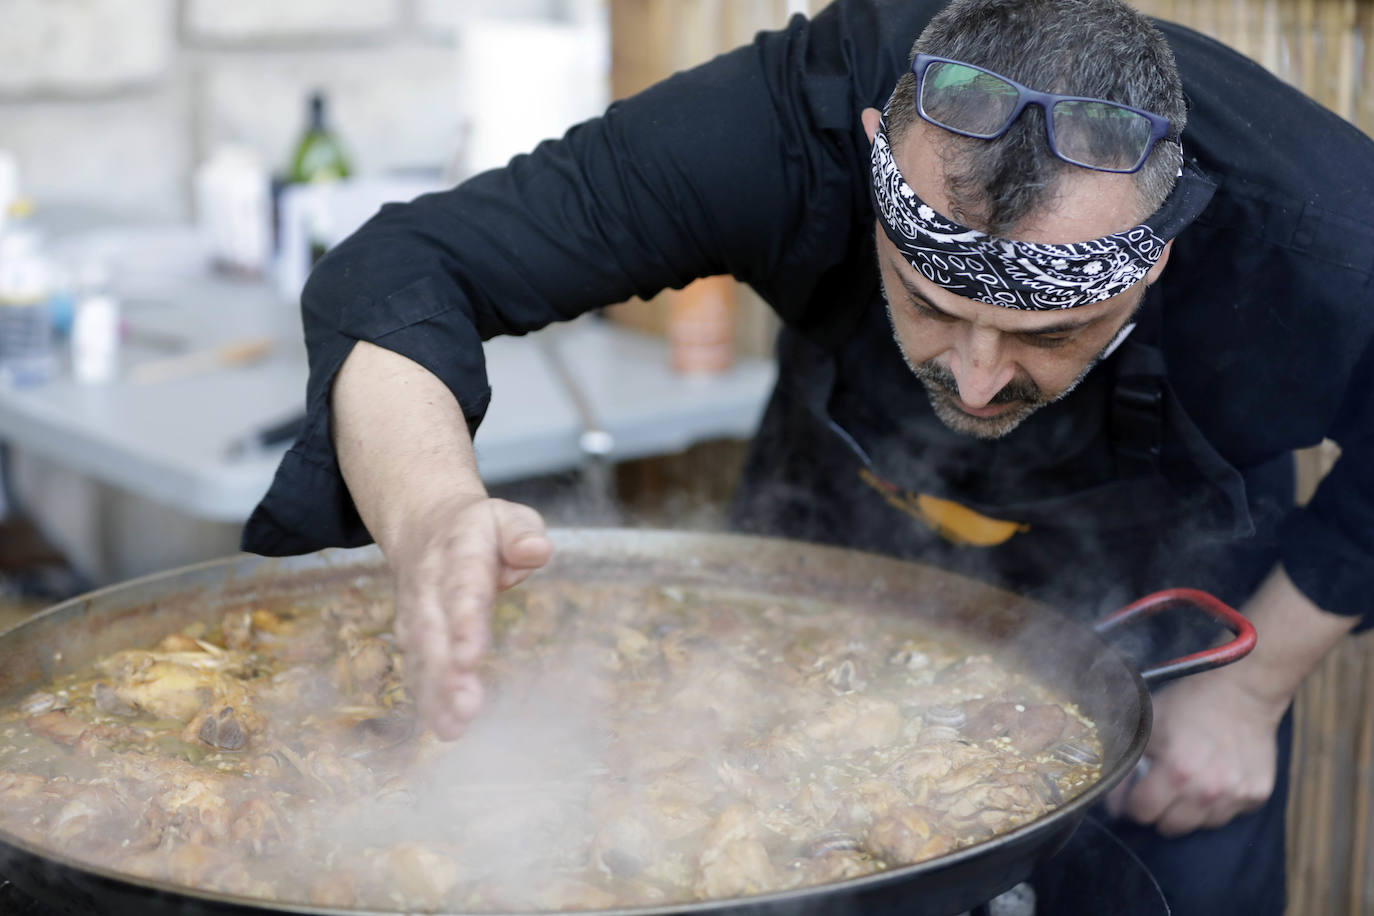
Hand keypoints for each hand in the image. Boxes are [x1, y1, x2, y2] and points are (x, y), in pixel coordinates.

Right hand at [387, 494, 551, 739]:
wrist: (423, 524)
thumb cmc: (480, 528)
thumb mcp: (508, 516)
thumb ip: (523, 532)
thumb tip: (537, 551)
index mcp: (460, 552)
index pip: (462, 588)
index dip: (464, 622)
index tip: (471, 655)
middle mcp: (430, 585)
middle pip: (435, 630)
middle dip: (446, 671)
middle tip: (465, 708)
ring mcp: (416, 610)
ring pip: (421, 654)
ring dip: (435, 692)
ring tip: (453, 727)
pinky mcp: (412, 633)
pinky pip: (415, 666)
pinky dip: (426, 697)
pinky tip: (443, 726)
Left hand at [1105, 668, 1286, 835]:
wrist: (1242, 692)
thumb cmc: (1189, 704)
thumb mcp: (1148, 724)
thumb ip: (1128, 760)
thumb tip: (1113, 793)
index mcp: (1176, 772)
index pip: (1142, 813)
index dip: (1130, 805)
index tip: (1129, 797)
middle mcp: (1208, 791)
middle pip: (1170, 827)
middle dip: (1157, 812)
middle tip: (1157, 792)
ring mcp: (1236, 795)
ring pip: (1201, 825)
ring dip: (1189, 811)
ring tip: (1187, 785)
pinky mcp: (1257, 795)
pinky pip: (1230, 815)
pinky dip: (1217, 805)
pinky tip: (1214, 781)